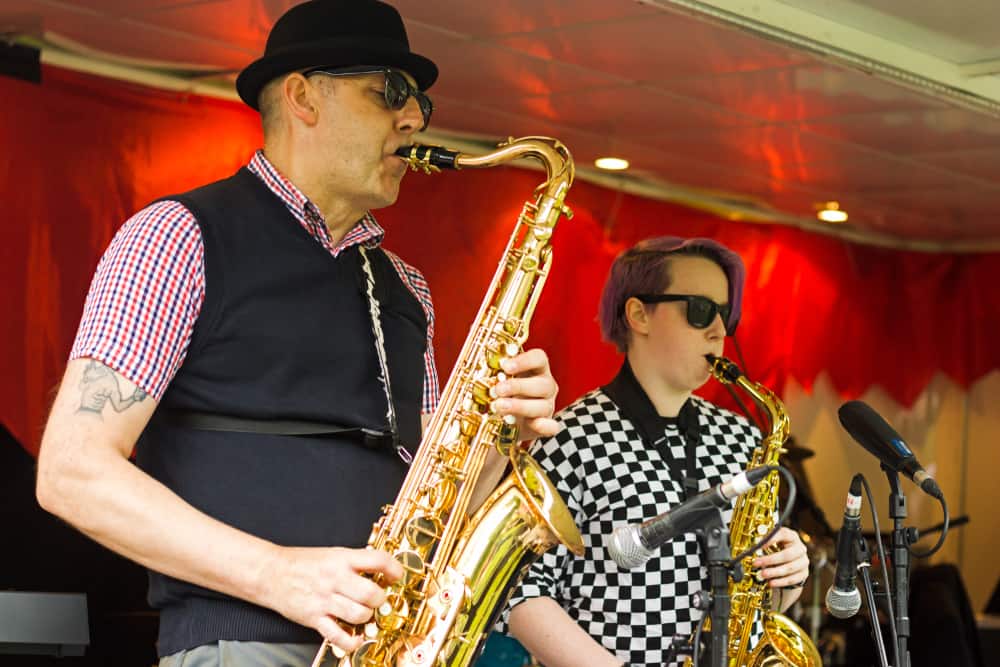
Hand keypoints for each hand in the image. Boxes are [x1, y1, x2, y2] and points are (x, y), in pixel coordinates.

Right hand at [258, 546, 403, 653]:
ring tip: (364, 613)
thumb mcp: (331, 553)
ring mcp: (325, 600)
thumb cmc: (301, 562)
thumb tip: (379, 568)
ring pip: (359, 614)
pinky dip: (351, 641)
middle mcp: (335, 579)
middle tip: (378, 599)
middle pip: (371, 594)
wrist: (270, 572)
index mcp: (342, 559)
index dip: (393, 569)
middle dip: (381, 599)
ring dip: (367, 617)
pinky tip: (355, 637)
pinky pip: (338, 635)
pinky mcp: (315, 618)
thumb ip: (354, 561)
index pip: (378, 560)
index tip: (395, 576)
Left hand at [490, 348, 558, 441]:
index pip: (539, 358)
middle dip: (519, 386)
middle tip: (498, 390)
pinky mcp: (546, 426)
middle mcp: (546, 386)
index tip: (505, 366)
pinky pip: (551, 427)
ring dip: (521, 406)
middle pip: (542, 383)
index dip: (524, 361)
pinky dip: (544, 426)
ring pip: (543, 405)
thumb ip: (493, 375)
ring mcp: (548, 406)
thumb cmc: (501, 395)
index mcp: (537, 369)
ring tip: (499, 407)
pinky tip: (534, 424)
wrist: (504, 424)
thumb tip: (477, 373)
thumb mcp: (498, 382)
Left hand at [753, 527, 809, 588]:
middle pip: (787, 554)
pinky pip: (793, 579)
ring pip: (790, 568)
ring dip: (774, 572)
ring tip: (762, 574)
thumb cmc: (778, 549)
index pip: (784, 534)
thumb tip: (751, 546)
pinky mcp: (804, 573)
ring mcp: (803, 561)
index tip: (758, 544)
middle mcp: (800, 548)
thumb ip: (764, 543)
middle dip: (770, 560)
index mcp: (792, 536)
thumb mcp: (772, 542)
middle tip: (756, 563)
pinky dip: (781, 581)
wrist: (789, 562)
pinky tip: (771, 583)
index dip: (772, 539)